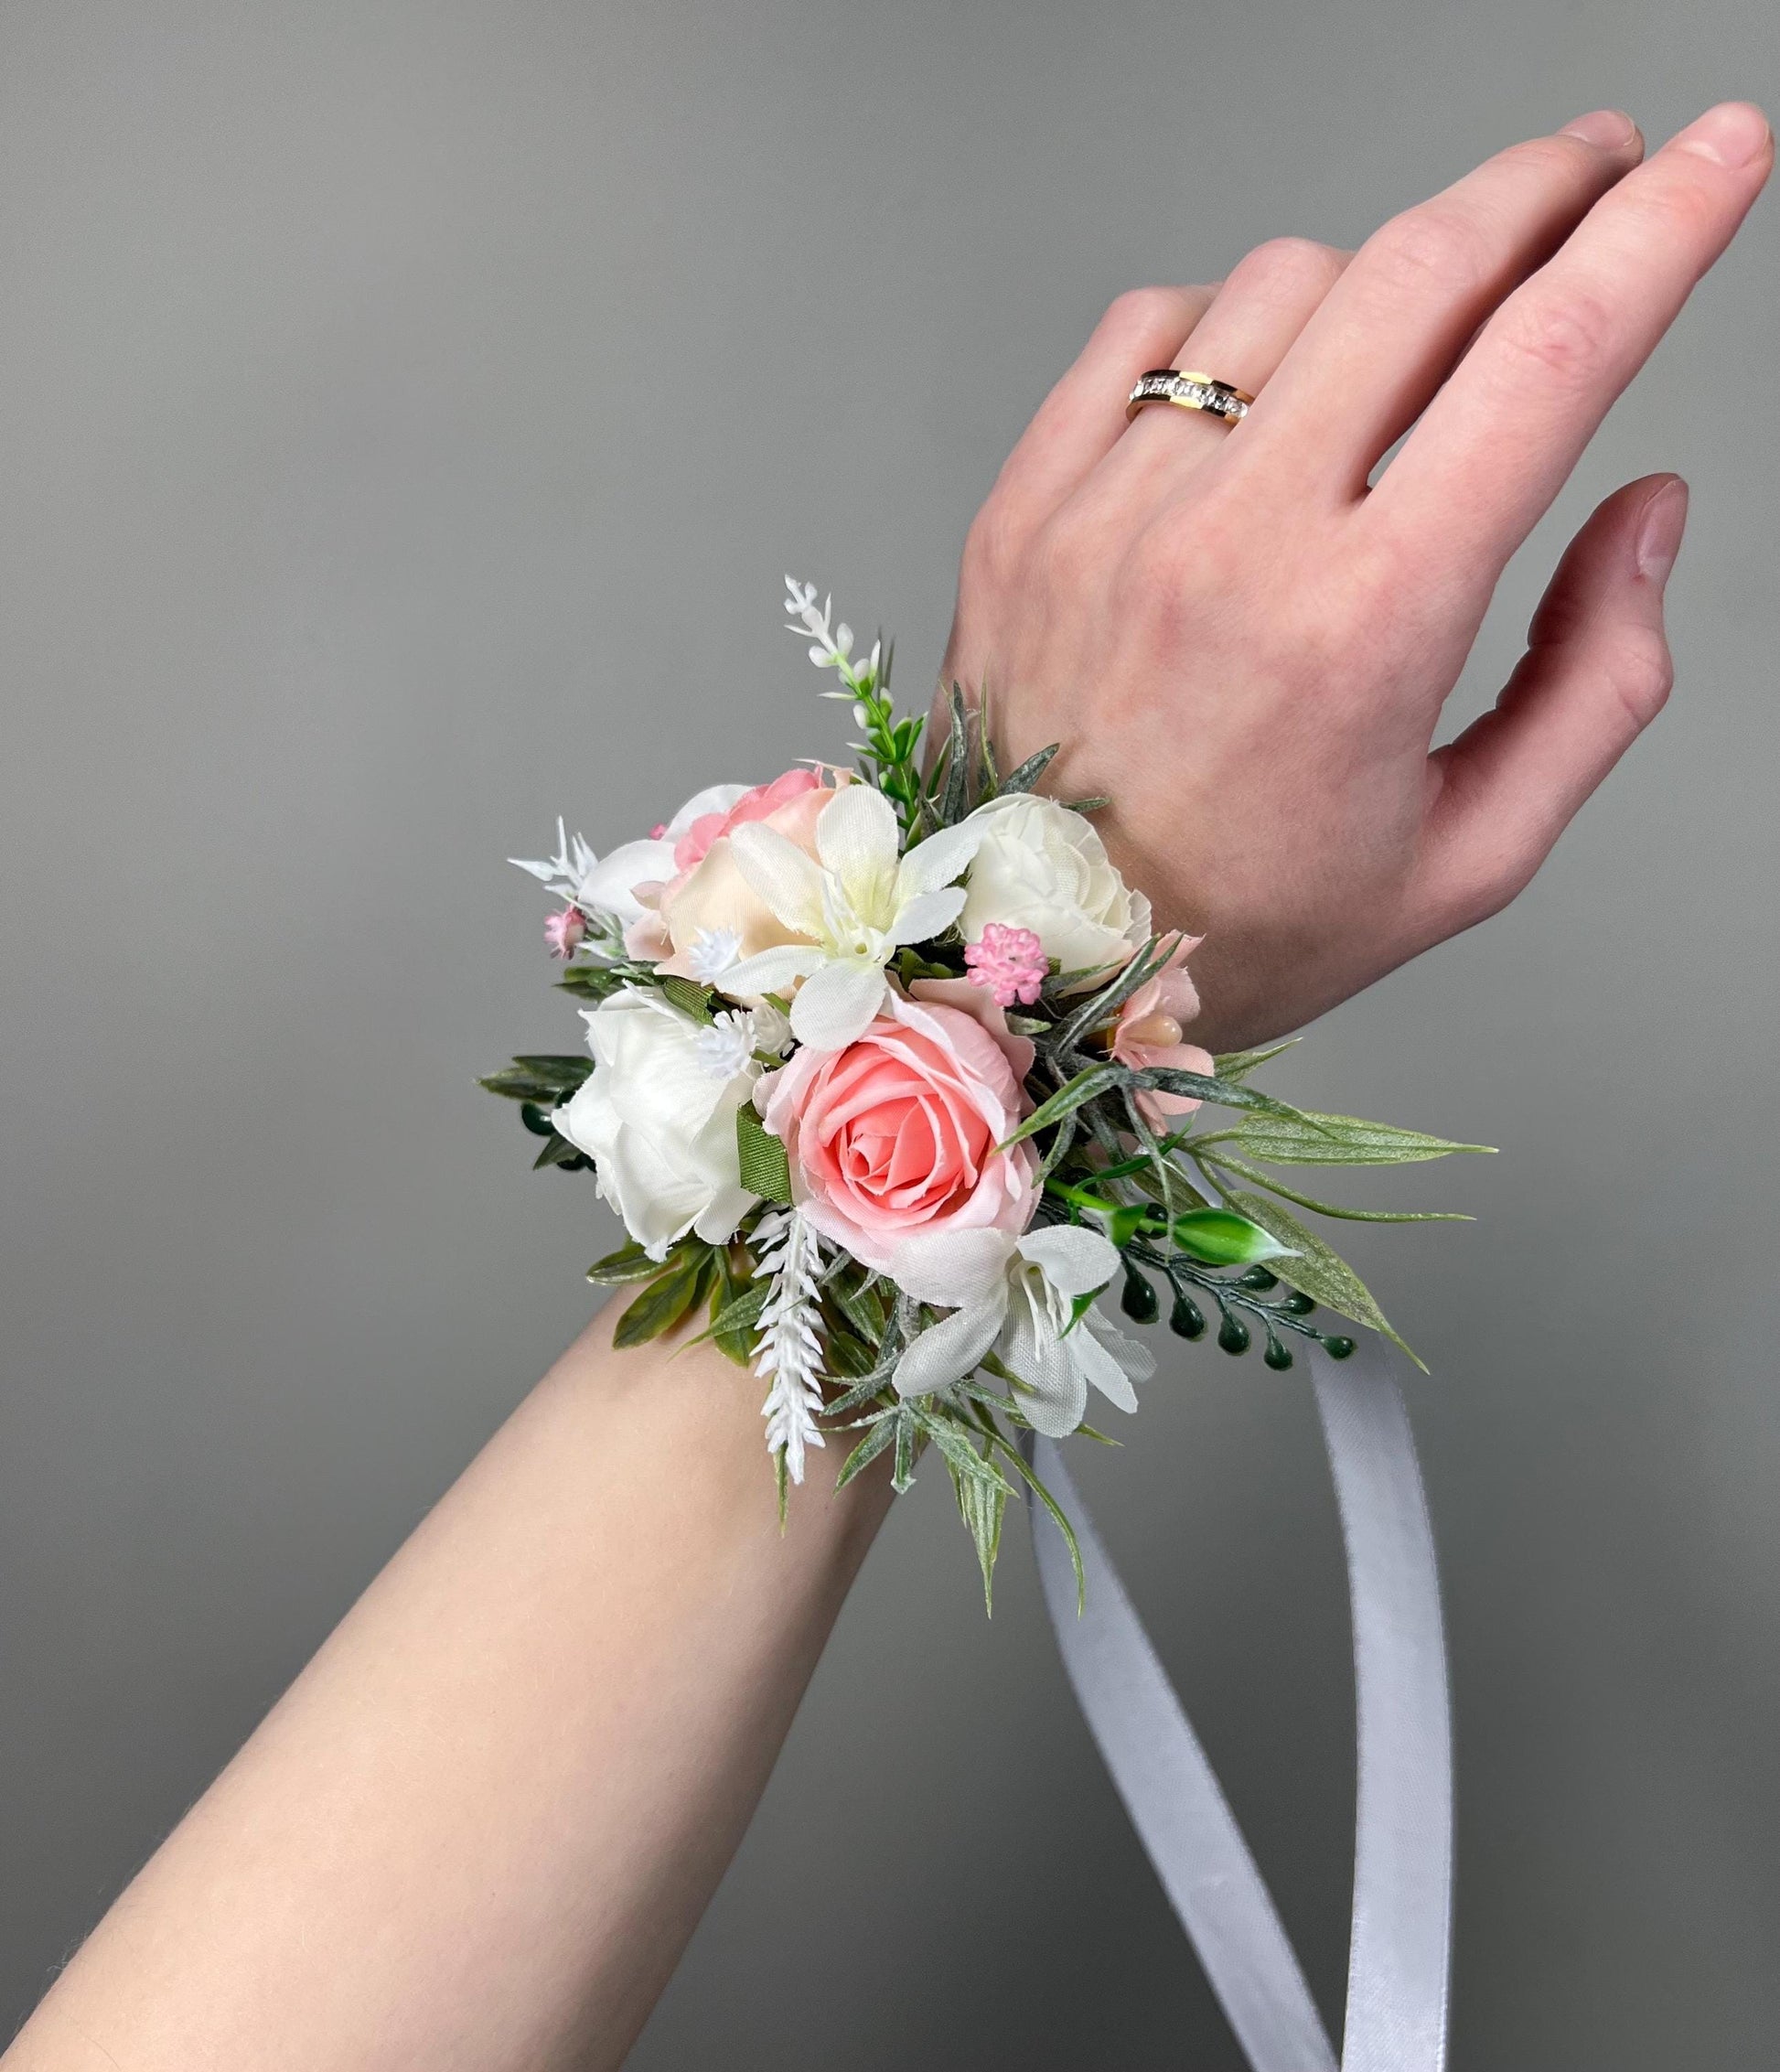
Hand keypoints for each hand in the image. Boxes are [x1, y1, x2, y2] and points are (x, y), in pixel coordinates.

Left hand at [941, 103, 1769, 1050]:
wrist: (1035, 964)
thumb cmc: (1247, 927)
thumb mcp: (1469, 857)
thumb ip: (1594, 681)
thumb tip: (1646, 506)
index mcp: (1363, 632)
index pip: (1548, 360)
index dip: (1662, 229)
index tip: (1721, 154)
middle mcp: (1229, 546)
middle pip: (1421, 269)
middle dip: (1543, 187)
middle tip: (1599, 167)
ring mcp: (1109, 514)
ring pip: (1286, 279)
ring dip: (1385, 276)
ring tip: (1414, 342)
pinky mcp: (1023, 507)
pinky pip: (1148, 327)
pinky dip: (1232, 321)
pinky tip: (1265, 385)